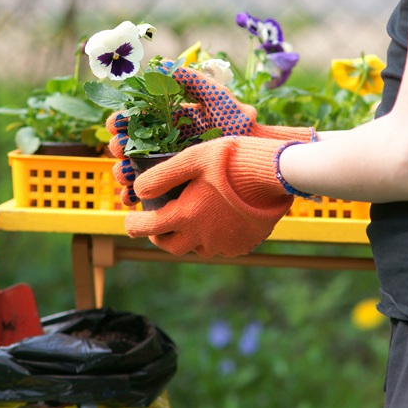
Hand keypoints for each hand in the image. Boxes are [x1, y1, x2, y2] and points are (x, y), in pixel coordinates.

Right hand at [106, 62, 313, 206]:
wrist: (255, 152)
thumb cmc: (237, 121)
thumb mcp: (216, 96)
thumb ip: (192, 80)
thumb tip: (162, 64)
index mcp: (165, 118)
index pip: (133, 117)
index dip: (120, 120)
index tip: (118, 125)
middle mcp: (160, 140)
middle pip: (126, 144)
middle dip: (117, 147)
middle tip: (121, 150)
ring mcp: (165, 164)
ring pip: (131, 169)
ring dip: (121, 173)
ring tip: (125, 177)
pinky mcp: (173, 185)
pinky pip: (147, 192)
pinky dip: (133, 195)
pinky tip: (131, 199)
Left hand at [124, 136, 300, 256]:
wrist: (276, 173)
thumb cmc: (232, 160)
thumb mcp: (192, 158)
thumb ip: (162, 175)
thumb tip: (138, 190)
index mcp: (185, 216)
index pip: (148, 228)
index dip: (134, 225)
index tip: (130, 221)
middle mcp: (201, 237)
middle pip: (170, 246)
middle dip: (158, 236)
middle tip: (157, 224)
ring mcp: (223, 245)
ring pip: (196, 248)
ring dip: (187, 238)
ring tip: (189, 221)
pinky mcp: (242, 245)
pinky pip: (221, 248)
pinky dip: (213, 238)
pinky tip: (217, 222)